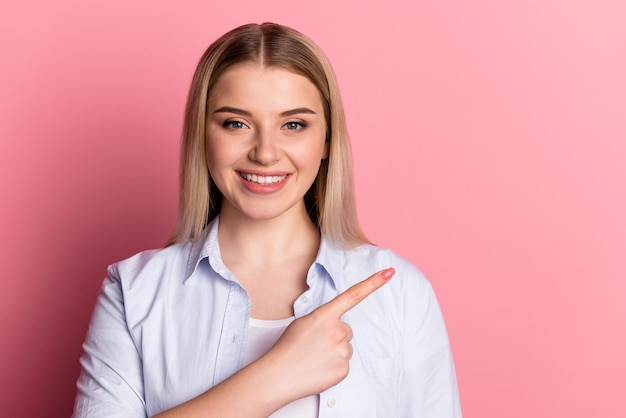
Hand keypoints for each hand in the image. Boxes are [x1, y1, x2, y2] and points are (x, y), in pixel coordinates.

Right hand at [261, 267, 395, 403]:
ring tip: (315, 358)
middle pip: (346, 330)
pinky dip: (334, 366)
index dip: (373, 282)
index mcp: (325, 316)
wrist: (279, 375)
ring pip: (346, 347)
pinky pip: (345, 363)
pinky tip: (319, 368)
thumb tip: (337, 326)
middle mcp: (337, 331)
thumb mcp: (304, 323)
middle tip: (315, 345)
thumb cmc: (288, 348)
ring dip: (334, 351)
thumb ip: (324, 319)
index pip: (353, 295)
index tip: (389, 272)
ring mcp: (342, 351)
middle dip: (334, 336)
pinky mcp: (344, 369)